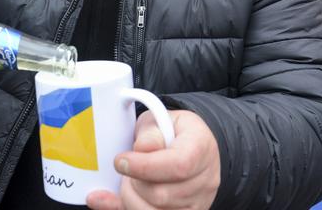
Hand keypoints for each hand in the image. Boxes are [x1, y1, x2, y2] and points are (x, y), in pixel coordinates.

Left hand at [86, 110, 219, 209]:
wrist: (187, 146)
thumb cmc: (170, 132)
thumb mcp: (158, 120)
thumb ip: (150, 132)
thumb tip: (142, 148)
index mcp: (202, 146)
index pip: (179, 164)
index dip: (145, 166)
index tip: (120, 161)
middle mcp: (206, 179)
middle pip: (163, 195)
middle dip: (134, 183)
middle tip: (125, 168)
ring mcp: (199, 202)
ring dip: (132, 199)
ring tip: (129, 182)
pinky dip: (129, 208)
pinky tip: (114, 198)